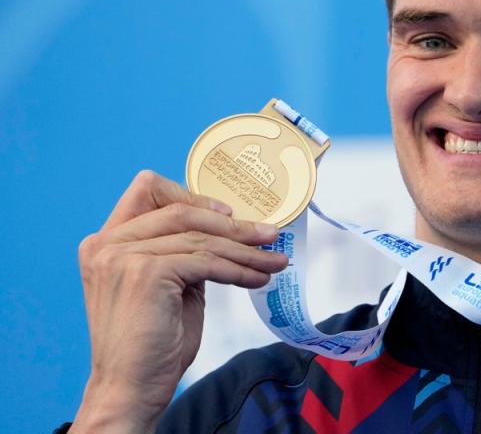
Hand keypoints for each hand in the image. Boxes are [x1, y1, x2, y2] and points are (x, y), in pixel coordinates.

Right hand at [71, 170, 287, 432]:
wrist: (130, 389)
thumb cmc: (150, 343)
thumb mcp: (165, 285)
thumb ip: (180, 254)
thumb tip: (224, 233)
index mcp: (106, 241)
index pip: (147, 190)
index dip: (191, 196)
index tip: (228, 212)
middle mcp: (108, 243)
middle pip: (183, 212)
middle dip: (233, 225)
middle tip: (270, 234)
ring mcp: (124, 256)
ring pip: (201, 239)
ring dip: (246, 250)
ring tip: (275, 260)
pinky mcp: (147, 273)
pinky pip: (207, 262)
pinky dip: (239, 270)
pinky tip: (258, 278)